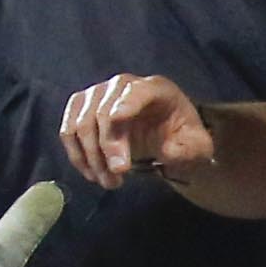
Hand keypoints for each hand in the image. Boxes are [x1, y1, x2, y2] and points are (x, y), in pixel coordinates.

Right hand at [58, 73, 211, 190]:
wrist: (164, 133)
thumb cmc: (181, 136)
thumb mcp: (197, 146)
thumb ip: (189, 149)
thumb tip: (168, 151)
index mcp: (156, 88)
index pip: (137, 93)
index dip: (125, 106)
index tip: (117, 121)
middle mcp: (122, 84)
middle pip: (104, 113)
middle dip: (108, 147)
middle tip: (117, 175)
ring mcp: (97, 93)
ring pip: (82, 124)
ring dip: (91, 157)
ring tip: (109, 182)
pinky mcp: (80, 107)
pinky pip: (68, 131)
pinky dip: (77, 155)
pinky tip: (92, 174)